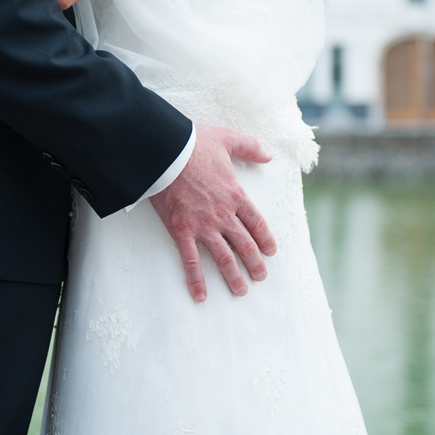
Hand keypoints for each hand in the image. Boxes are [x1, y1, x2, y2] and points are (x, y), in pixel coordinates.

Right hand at [149, 125, 277, 302]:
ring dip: (234, 276)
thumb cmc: (193, 145)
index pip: (257, 223)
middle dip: (255, 264)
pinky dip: (196, 280)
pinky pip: (191, 261)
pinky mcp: (182, 232)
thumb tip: (268, 155)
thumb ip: (250, 147)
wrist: (164, 153)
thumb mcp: (227, 139)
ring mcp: (203, 226)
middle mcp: (223, 215)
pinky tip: (201, 295)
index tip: (270, 251)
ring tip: (241, 290)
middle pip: (245, 245)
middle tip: (260, 277)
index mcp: (236, 194)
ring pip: (224, 257)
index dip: (265, 239)